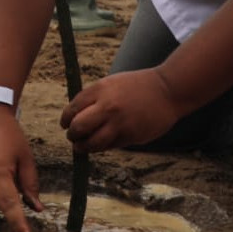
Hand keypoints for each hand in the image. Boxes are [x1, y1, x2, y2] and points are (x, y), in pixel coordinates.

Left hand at [60, 68, 184, 152]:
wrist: (167, 90)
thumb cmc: (137, 86)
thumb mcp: (111, 84)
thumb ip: (95, 98)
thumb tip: (76, 117)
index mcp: (100, 90)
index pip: (72, 109)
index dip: (66, 120)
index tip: (65, 125)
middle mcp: (107, 106)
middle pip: (78, 127)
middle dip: (72, 135)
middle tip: (73, 138)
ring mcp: (119, 123)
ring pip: (92, 143)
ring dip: (83, 147)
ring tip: (82, 147)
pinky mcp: (130, 136)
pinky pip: (109, 146)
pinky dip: (103, 147)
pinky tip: (103, 143)